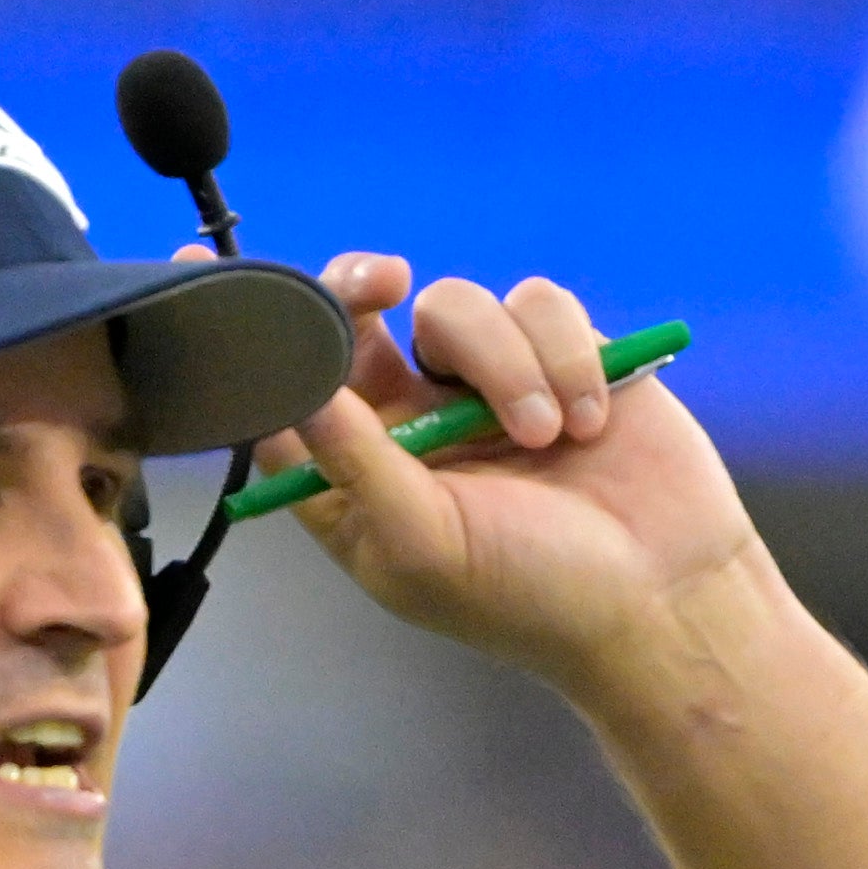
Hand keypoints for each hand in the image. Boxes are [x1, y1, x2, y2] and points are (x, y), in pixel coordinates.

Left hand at [260, 254, 762, 701]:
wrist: (664, 596)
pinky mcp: (556, 354)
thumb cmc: (534, 598)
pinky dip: (566, 356)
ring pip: (455, 304)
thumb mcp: (426, 545)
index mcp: (356, 476)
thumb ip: (356, 464)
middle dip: (360, 287)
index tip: (202, 270)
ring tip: (549, 439)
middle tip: (384, 285)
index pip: (280, 394)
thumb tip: (296, 391)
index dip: (249, 335)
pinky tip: (593, 422)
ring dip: (505, 364)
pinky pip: (538, 303)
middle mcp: (408, 422)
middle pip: (354, 317)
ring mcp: (481, 384)